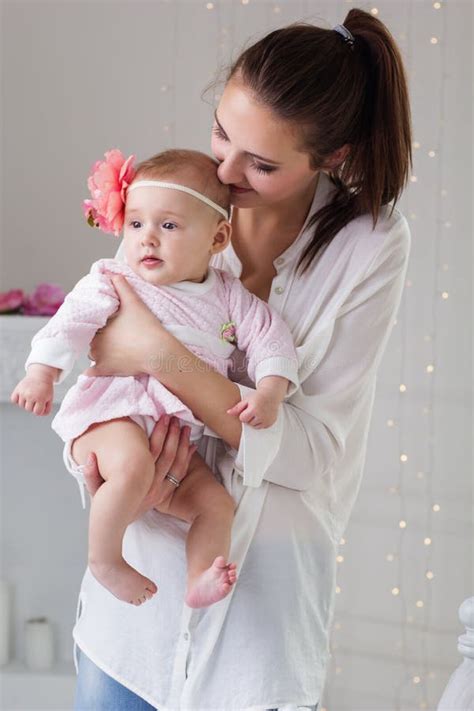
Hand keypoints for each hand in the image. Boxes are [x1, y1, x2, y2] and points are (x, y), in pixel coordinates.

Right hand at [10, 368, 54, 415]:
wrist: (40, 376)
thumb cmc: (46, 388)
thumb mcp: (50, 398)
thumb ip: (47, 409)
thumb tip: (39, 414)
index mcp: (41, 398)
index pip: (37, 412)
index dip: (39, 410)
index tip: (41, 404)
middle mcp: (31, 396)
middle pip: (28, 409)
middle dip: (33, 406)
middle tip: (36, 398)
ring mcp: (23, 392)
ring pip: (21, 405)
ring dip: (25, 402)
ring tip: (31, 395)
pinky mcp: (17, 389)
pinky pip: (14, 400)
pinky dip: (17, 399)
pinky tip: (23, 395)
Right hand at [79, 416, 197, 516]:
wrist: (113, 527)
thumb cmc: (105, 505)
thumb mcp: (95, 491)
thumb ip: (90, 475)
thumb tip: (89, 456)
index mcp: (137, 482)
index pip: (152, 452)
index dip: (160, 434)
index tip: (163, 419)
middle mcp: (151, 486)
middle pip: (167, 455)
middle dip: (172, 434)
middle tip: (175, 418)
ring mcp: (159, 491)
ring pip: (176, 464)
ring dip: (182, 444)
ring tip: (185, 428)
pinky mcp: (164, 495)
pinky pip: (179, 475)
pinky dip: (186, 460)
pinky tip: (191, 446)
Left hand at [84, 274, 166, 377]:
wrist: (157, 352)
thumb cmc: (146, 327)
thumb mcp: (134, 301)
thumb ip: (121, 286)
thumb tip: (112, 274)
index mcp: (98, 326)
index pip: (91, 323)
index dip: (98, 322)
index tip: (107, 322)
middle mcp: (94, 343)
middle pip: (91, 338)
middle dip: (98, 336)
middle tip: (112, 334)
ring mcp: (99, 359)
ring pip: (93, 354)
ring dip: (98, 351)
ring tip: (111, 348)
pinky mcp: (106, 371)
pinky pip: (92, 373)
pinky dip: (92, 372)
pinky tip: (92, 371)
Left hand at [226, 391, 278, 428]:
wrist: (271, 395)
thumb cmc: (258, 397)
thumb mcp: (246, 400)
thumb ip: (237, 408)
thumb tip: (228, 413)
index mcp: (254, 409)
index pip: (242, 419)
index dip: (243, 414)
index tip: (247, 409)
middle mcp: (261, 415)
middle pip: (249, 423)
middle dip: (249, 418)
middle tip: (253, 410)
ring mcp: (266, 420)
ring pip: (255, 426)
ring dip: (254, 421)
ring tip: (257, 412)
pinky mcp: (270, 423)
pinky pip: (261, 427)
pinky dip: (260, 423)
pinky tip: (262, 415)